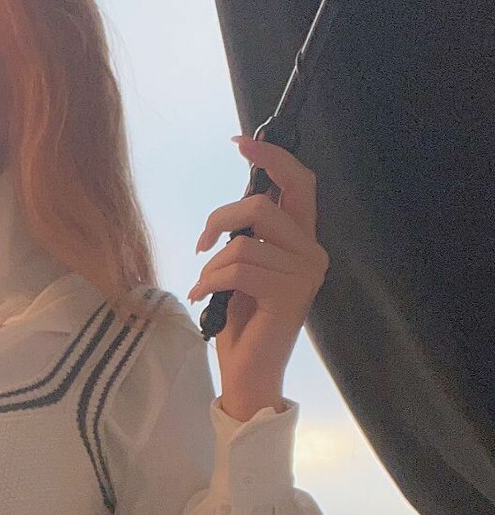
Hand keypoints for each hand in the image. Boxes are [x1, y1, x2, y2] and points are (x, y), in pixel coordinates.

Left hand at [188, 135, 328, 405]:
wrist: (248, 371)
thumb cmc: (243, 319)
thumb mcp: (245, 265)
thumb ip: (251, 232)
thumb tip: (239, 200)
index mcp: (303, 240)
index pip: (299, 183)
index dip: (272, 158)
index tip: (241, 142)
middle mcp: (312, 253)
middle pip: (262, 205)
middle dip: (221, 217)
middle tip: (201, 243)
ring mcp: (305, 275)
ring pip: (243, 242)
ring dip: (211, 266)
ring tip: (207, 287)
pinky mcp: (289, 295)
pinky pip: (238, 269)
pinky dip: (211, 282)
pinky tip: (205, 298)